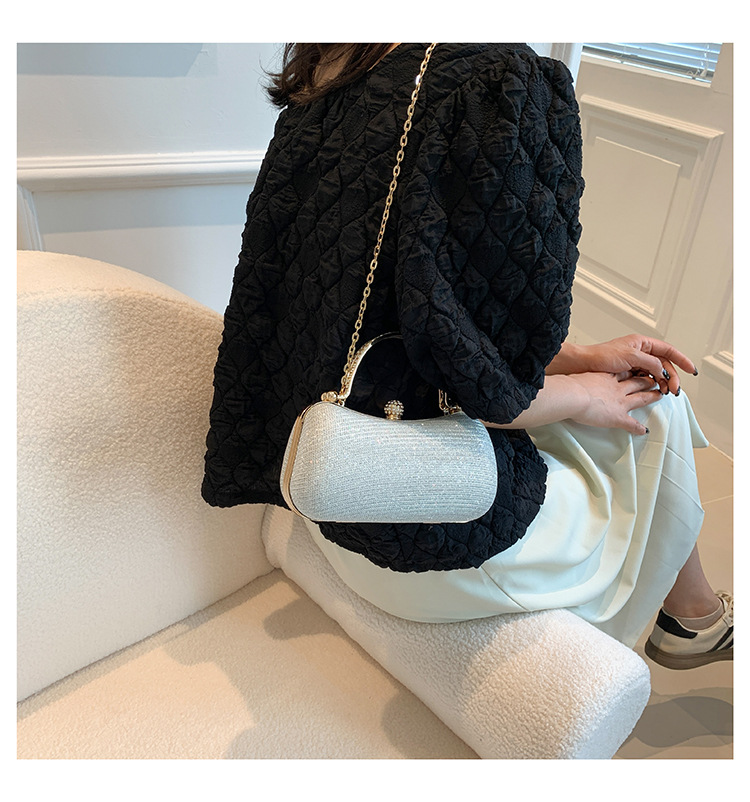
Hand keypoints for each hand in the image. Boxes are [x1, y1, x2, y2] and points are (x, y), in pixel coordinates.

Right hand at [567, 371, 663, 434]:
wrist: (574, 395)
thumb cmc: (571, 386)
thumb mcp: (576, 377)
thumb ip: (577, 380)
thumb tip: (568, 384)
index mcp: (606, 377)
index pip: (622, 371)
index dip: (630, 370)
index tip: (635, 368)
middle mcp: (616, 388)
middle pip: (636, 382)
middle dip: (646, 381)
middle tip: (653, 380)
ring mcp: (619, 402)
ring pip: (640, 398)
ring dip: (651, 397)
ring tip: (658, 396)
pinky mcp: (618, 417)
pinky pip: (631, 424)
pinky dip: (638, 428)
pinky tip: (644, 430)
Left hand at [578, 335, 696, 394]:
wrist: (583, 365)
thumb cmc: (601, 356)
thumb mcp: (630, 356)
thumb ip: (650, 362)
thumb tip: (662, 371)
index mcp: (641, 343)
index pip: (667, 350)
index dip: (681, 359)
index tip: (691, 369)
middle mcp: (640, 351)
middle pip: (663, 364)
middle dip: (672, 376)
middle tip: (674, 389)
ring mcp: (634, 363)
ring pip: (655, 373)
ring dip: (662, 382)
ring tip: (665, 392)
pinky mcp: (628, 373)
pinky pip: (645, 379)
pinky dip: (652, 385)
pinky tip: (655, 391)